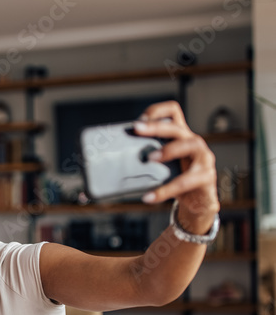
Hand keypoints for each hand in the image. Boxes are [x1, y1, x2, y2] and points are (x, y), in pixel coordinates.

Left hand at [133, 101, 219, 232]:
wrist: (198, 203)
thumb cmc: (176, 180)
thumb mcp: (162, 166)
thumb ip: (145, 160)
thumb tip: (109, 166)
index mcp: (180, 136)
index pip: (172, 112)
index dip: (157, 111)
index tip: (139, 121)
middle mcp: (193, 142)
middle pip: (176, 127)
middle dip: (155, 127)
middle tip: (137, 129)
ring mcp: (203, 157)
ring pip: (187, 146)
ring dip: (167, 150)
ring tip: (150, 159)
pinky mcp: (206, 176)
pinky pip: (184, 181)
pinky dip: (165, 190)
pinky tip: (150, 196)